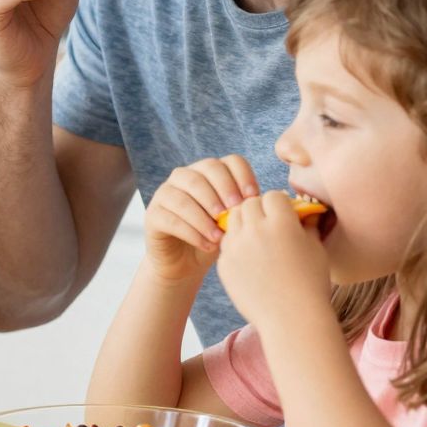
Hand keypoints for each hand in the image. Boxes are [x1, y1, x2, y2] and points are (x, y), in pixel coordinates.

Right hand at [143, 156, 260, 284]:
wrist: (186, 264)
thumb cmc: (216, 239)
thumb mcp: (236, 222)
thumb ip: (247, 208)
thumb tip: (273, 200)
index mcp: (210, 172)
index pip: (230, 162)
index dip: (243, 177)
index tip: (254, 199)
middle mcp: (185, 176)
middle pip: (206, 170)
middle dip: (223, 190)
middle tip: (235, 213)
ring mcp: (166, 193)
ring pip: (185, 195)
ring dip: (206, 216)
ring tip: (221, 237)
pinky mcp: (153, 214)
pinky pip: (171, 217)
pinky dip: (192, 231)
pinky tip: (207, 245)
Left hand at [216, 189, 333, 332]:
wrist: (292, 319)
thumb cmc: (311, 283)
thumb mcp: (316, 249)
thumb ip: (308, 224)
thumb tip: (307, 210)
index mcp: (281, 222)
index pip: (272, 196)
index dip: (280, 204)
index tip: (284, 215)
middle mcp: (255, 230)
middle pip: (248, 204)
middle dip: (258, 210)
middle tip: (267, 224)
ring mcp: (236, 247)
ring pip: (233, 221)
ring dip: (243, 224)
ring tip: (256, 239)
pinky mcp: (224, 264)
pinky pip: (226, 245)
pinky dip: (236, 246)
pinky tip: (249, 260)